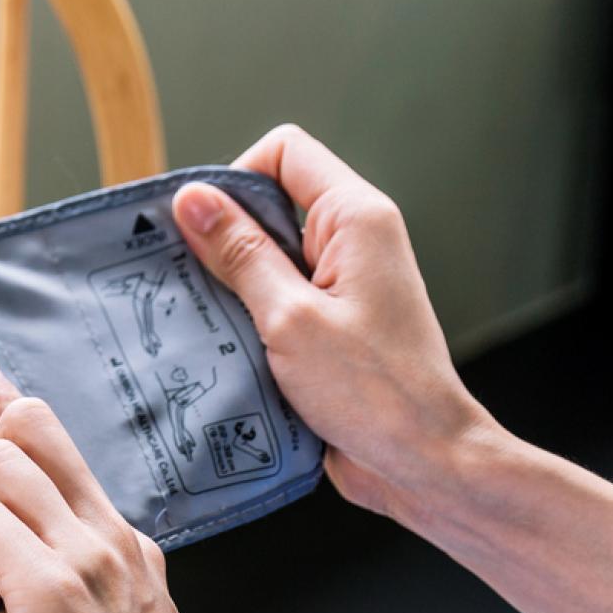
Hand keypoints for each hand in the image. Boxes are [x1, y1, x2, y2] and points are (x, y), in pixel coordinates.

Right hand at [171, 124, 493, 517]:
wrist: (422, 460)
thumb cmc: (374, 392)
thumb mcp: (289, 317)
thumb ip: (239, 254)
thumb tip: (193, 200)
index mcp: (356, 219)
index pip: (284, 153)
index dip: (236, 178)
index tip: (204, 230)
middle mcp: (352, 241)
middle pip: (268, 203)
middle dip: (222, 237)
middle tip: (191, 281)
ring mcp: (342, 283)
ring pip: (265, 256)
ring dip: (230, 284)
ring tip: (207, 322)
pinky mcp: (329, 322)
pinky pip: (274, 298)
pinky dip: (245, 316)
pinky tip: (226, 348)